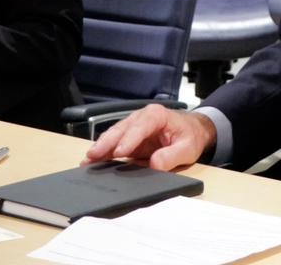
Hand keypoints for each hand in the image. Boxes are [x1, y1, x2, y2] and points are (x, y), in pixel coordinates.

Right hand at [83, 103, 215, 171]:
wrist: (193, 131)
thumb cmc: (190, 136)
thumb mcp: (187, 148)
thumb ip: (172, 156)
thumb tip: (155, 164)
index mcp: (157, 115)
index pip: (140, 126)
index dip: (128, 139)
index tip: (118, 153)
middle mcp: (142, 117)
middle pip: (121, 129)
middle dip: (107, 142)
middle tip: (93, 156)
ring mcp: (134, 126)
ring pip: (114, 134)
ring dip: (101, 147)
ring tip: (87, 160)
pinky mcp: (130, 137)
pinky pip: (114, 143)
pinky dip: (104, 151)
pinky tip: (93, 160)